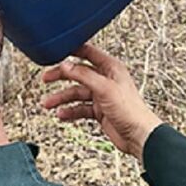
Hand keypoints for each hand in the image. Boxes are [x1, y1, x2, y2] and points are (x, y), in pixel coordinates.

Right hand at [41, 44, 161, 160]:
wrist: (138, 135)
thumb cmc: (130, 110)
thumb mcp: (104, 88)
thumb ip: (84, 75)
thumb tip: (66, 64)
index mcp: (112, 68)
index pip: (89, 53)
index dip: (73, 51)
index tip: (57, 51)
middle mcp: (107, 80)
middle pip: (79, 74)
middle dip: (62, 76)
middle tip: (46, 79)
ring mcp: (103, 96)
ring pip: (78, 93)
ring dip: (62, 98)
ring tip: (48, 104)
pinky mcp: (100, 111)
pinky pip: (81, 108)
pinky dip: (71, 111)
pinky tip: (62, 115)